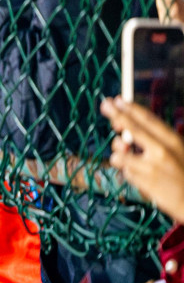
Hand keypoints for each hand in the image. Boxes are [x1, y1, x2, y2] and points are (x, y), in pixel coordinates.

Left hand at [103, 96, 183, 224]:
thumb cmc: (183, 173)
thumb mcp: (176, 151)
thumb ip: (154, 140)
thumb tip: (123, 132)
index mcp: (174, 142)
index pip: (149, 120)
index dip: (131, 108)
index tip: (118, 99)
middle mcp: (161, 153)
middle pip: (132, 129)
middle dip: (117, 115)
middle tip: (105, 104)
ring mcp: (151, 168)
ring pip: (120, 154)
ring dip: (120, 154)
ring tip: (129, 157)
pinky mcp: (143, 183)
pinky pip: (125, 172)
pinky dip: (129, 172)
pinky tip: (142, 176)